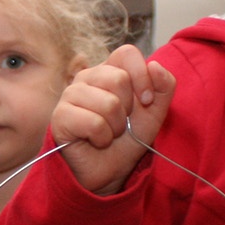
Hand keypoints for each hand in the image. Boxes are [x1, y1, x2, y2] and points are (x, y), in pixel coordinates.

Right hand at [50, 44, 175, 195]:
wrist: (110, 171)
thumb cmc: (128, 138)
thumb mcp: (155, 112)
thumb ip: (164, 86)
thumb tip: (155, 66)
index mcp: (109, 71)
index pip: (126, 53)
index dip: (142, 76)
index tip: (147, 100)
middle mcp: (87, 78)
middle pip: (119, 79)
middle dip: (128, 108)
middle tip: (121, 122)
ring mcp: (70, 96)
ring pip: (108, 103)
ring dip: (116, 127)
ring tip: (108, 133)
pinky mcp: (60, 117)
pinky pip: (93, 123)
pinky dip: (102, 138)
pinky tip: (96, 141)